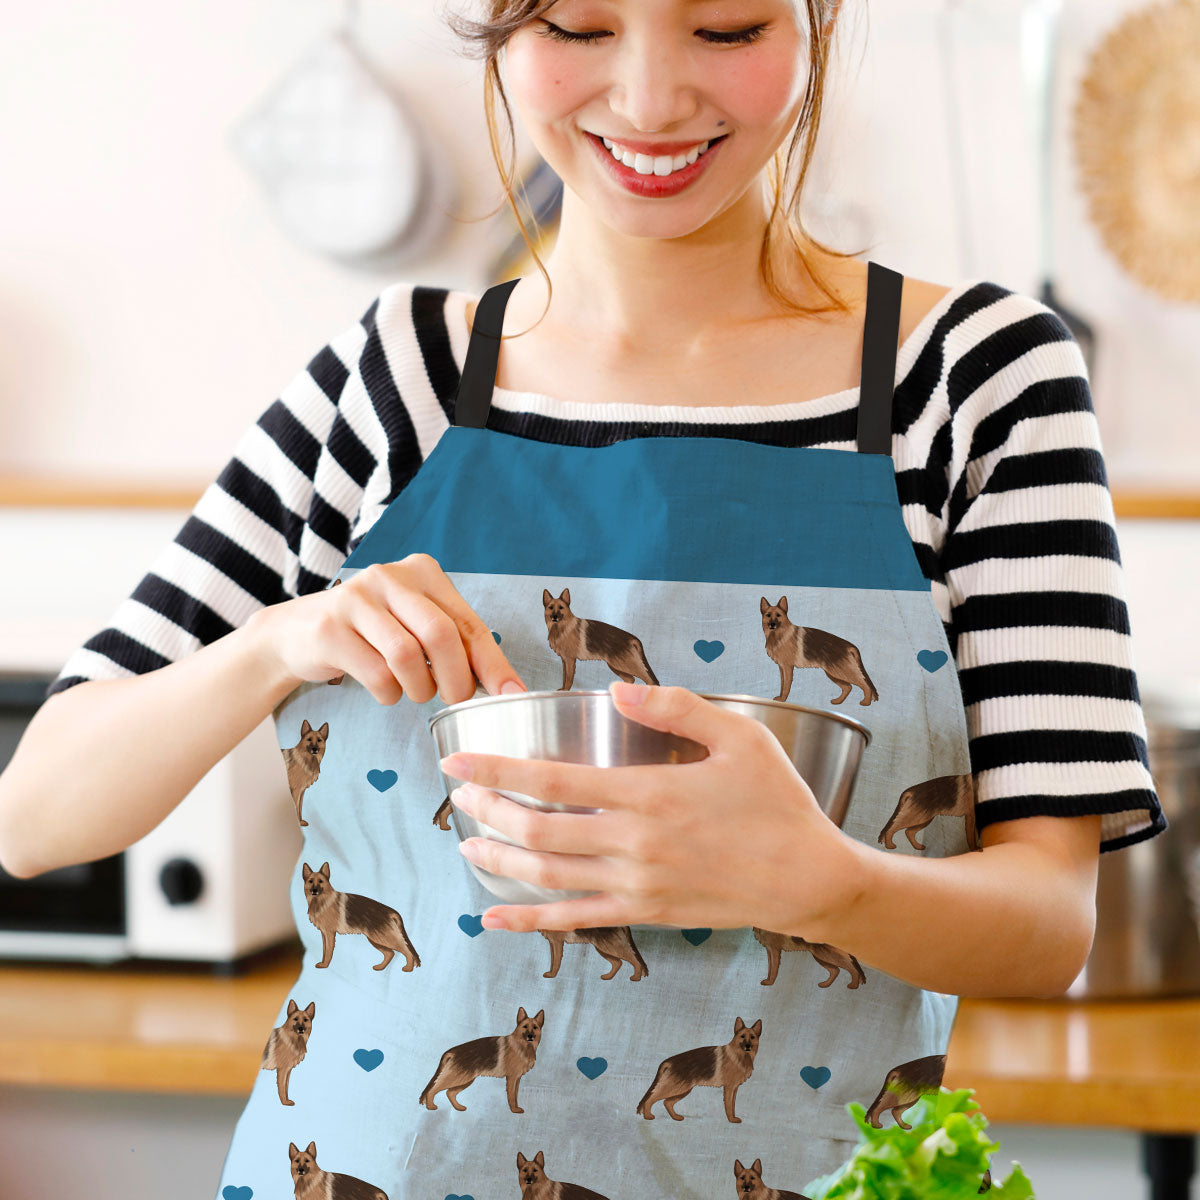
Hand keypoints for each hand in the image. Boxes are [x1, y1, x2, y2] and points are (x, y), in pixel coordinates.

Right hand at [247, 554, 526, 705]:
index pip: (468, 622)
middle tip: (454, 701)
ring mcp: (356, 598)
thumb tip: (508, 686)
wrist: (297, 633)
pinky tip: (385, 690)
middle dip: (456, 680)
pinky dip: (389, 694)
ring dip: (419, 689)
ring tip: (415, 693)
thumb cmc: (372, 634)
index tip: (512, 695)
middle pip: (441, 635)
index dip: (493, 663)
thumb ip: (456, 644)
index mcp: (422, 572)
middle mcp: (390, 576)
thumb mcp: (415, 626)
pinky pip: (376, 674)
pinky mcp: (330, 628)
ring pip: (407, 656)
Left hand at [439, 680, 851, 935]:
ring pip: (548, 876)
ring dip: (500, 861)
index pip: (553, 780)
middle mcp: (634, 843)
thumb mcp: (740, 737)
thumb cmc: (778, 802)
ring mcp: (636, 885)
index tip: (458, 761)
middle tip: (457, 796)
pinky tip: (495, 920)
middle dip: (488, 811)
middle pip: (538, 830)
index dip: (498, 770)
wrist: (809, 879)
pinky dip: (530, 922)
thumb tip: (617, 690)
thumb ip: (676, 707)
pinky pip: (575, 920)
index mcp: (650, 793)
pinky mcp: (645, 914)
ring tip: (466, 844)